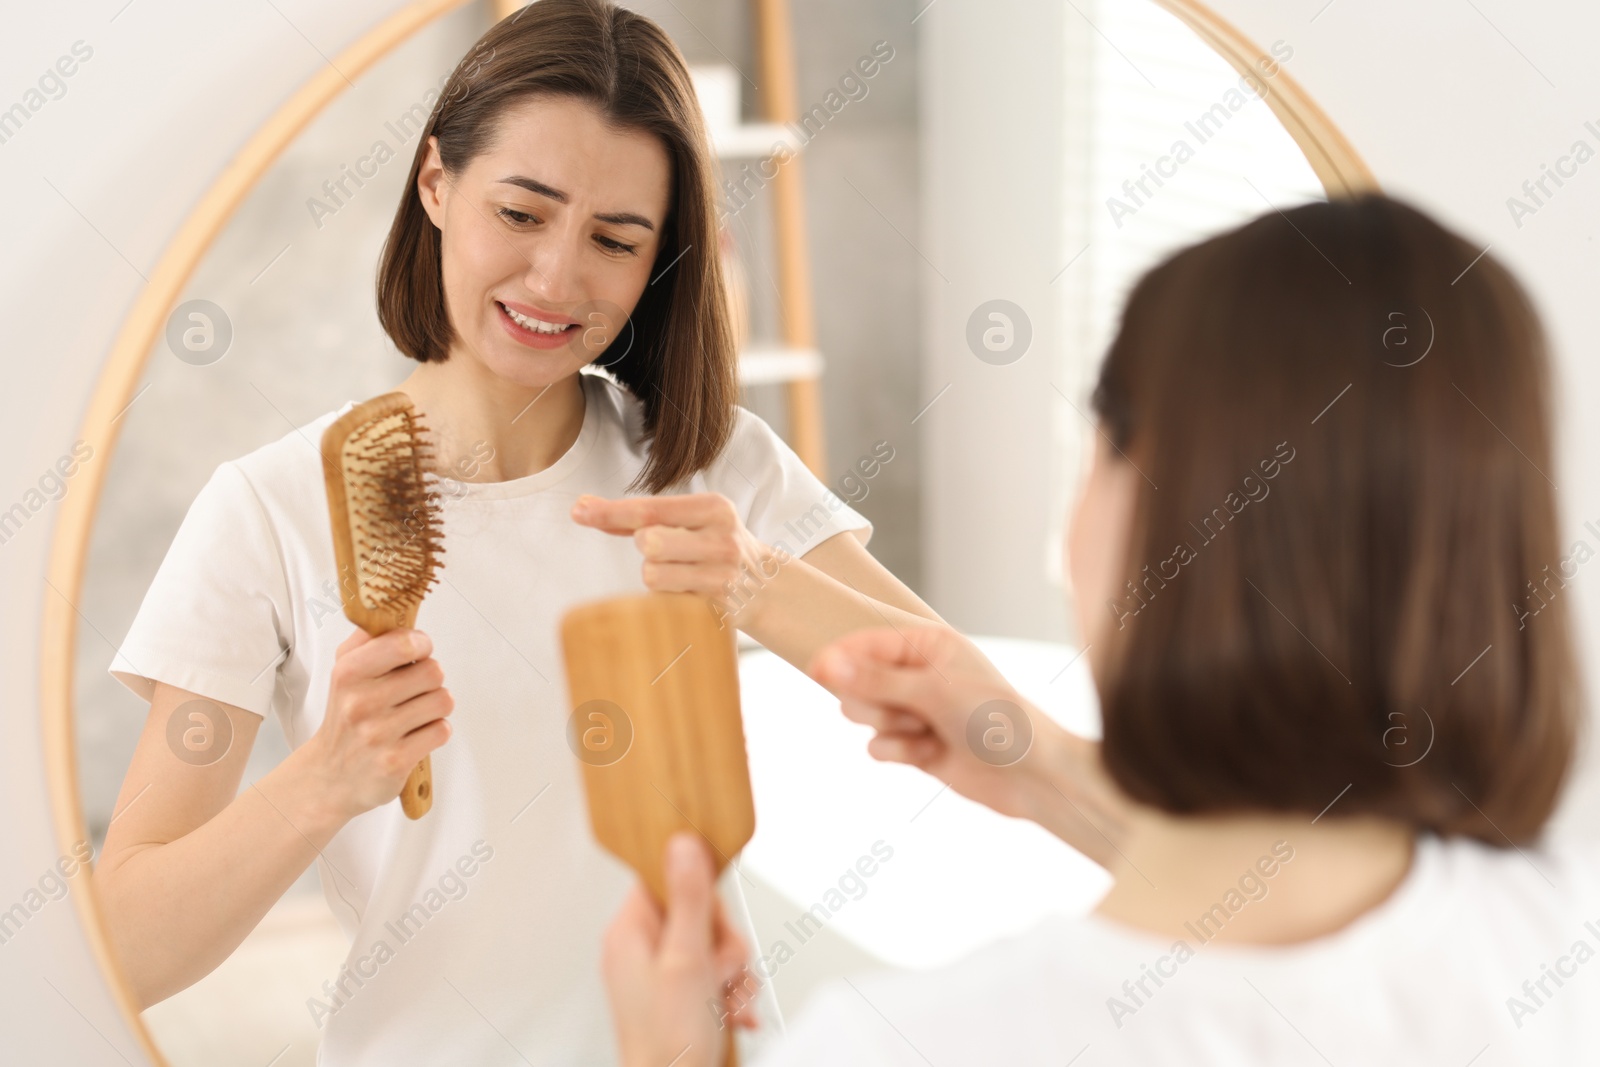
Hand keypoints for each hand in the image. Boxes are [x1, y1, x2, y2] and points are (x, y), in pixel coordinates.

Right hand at [300, 627, 453, 820]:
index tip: (416, 652)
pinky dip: (435, 732)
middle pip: (433, 671)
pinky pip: (442, 731)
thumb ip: (369, 638)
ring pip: (443, 700)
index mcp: (349, 672)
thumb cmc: (346, 717)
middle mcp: (361, 702)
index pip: (405, 642)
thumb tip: (394, 613)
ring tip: (414, 714)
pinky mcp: (395, 761)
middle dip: (430, 679)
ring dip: (435, 707)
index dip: (421, 645)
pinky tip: (415, 735)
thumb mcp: (345, 670)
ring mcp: (378, 734)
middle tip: (413, 690)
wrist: (330, 775)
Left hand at [572, 492, 785, 626]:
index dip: (610, 511)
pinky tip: (689, 593)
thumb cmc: (714, 547)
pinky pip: (666, 602)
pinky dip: (667, 598)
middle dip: (644, 546)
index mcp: (714, 508)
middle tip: (663, 550)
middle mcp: (721, 539)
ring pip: (652, 575)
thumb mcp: (690, 521)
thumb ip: (640, 516)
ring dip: (654, 576)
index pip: (651, 509)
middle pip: (649, 541)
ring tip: (678, 574)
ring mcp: (722, 576)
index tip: (579, 511)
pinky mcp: (718, 608)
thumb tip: (584, 507)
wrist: (765, 587)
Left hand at [603, 833, 758, 1066]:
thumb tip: (683, 844)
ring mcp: (662, 976)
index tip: (713, 917)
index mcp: (630, 933)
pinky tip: (731, 1014)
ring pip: (715, 947)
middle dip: (725, 946)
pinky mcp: (682, 998)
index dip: (699, 895)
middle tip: (719, 972)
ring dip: (733, 975)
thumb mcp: (686, 962)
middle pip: (700, 915)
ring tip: (725, 1001)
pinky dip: (731, 994)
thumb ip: (689, 901)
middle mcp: (642, 951)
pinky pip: (717, 975)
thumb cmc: (667, 1046)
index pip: (666, 879)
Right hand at [807, 626, 1131, 865]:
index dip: (842, 656)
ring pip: (865, 717)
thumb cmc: (996, 719)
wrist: (1031, 774)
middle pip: (858, 683)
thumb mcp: (932, 691)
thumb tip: (827, 663)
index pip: (868, 642)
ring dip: (892, 729)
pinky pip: (879, 747)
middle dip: (877, 703)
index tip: (818, 669)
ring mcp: (915, 712)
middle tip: (911, 711)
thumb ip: (875, 679)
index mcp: (928, 645)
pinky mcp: (914, 746)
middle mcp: (919, 675)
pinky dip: (901, 753)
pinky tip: (932, 754)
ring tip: (927, 732)